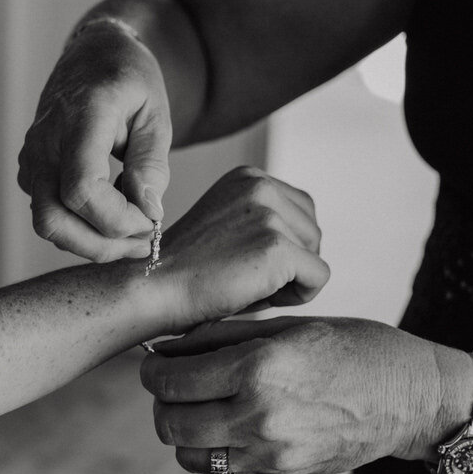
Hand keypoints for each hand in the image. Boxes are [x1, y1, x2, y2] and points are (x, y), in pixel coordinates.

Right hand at [18, 18, 170, 260]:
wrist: (93, 54)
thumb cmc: (129, 79)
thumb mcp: (155, 113)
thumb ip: (151, 164)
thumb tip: (148, 212)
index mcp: (81, 118)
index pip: (82, 189)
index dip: (118, 219)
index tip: (151, 219)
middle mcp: (46, 141)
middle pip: (53, 219)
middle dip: (100, 245)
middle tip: (142, 240)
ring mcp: (31, 157)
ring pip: (47, 224)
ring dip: (91, 241)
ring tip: (132, 229)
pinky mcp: (30, 171)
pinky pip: (49, 214)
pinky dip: (80, 226)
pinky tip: (111, 208)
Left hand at [141, 316, 443, 473]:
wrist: (411, 397)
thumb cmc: (356, 347)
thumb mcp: (292, 326)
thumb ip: (227, 336)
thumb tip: (172, 343)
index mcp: (259, 367)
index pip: (172, 379)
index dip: (152, 368)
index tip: (155, 360)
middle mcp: (260, 414)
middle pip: (171, 421)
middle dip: (160, 401)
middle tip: (169, 384)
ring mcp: (270, 451)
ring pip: (188, 454)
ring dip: (180, 431)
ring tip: (195, 407)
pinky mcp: (281, 472)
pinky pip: (220, 472)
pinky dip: (208, 452)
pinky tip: (222, 427)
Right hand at [149, 166, 329, 330]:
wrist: (153, 287)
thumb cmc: (187, 269)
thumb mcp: (228, 225)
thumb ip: (263, 219)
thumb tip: (311, 241)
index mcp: (249, 177)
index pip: (301, 210)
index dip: (283, 244)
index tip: (245, 260)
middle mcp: (261, 186)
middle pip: (313, 231)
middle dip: (292, 262)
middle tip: (247, 277)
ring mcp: (269, 215)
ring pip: (316, 254)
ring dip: (292, 279)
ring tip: (249, 285)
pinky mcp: (277, 248)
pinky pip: (318, 278)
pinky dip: (298, 296)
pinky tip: (260, 297)